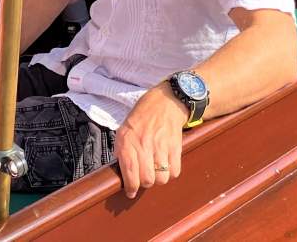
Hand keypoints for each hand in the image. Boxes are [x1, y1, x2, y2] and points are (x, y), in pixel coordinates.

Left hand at [114, 85, 186, 199]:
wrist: (164, 103)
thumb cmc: (141, 118)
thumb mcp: (123, 131)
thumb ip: (121, 151)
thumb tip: (121, 172)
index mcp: (127, 142)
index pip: (129, 173)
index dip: (131, 188)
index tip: (130, 193)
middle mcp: (143, 145)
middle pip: (147, 179)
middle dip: (145, 184)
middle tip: (144, 179)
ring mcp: (161, 146)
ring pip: (162, 178)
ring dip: (159, 179)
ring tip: (156, 172)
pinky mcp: (175, 146)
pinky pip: (175, 171)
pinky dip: (171, 173)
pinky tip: (166, 166)